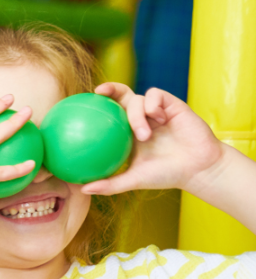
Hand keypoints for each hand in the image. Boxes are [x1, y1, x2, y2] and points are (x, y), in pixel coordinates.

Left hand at [81, 83, 226, 195]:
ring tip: (145, 136)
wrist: (198, 168)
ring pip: (138, 99)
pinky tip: (158, 119)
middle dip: (110, 88)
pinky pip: (156, 95)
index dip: (98, 108)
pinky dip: (153, 105)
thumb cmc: (166, 175)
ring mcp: (157, 112)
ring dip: (137, 116)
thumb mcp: (134, 180)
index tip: (81, 106)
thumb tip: (82, 189)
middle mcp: (142, 119)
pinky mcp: (172, 105)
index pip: (111, 116)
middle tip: (98, 92)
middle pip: (123, 97)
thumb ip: (109, 184)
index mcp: (129, 134)